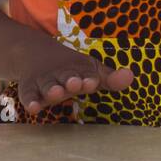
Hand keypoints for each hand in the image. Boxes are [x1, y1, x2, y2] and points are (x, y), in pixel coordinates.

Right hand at [15, 35, 133, 115]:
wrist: (32, 52)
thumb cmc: (70, 69)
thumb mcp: (90, 71)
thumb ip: (110, 78)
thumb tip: (131, 76)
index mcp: (78, 70)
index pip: (86, 74)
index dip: (89, 78)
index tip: (92, 82)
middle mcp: (61, 75)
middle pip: (66, 78)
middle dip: (71, 81)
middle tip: (76, 84)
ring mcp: (44, 81)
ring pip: (48, 85)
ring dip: (52, 89)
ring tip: (56, 93)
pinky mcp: (29, 89)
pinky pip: (28, 95)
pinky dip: (30, 100)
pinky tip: (33, 108)